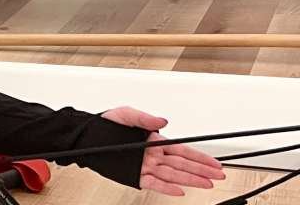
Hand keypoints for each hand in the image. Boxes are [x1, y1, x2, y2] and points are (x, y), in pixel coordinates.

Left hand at [101, 107, 223, 195]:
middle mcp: (151, 155)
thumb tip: (164, 121)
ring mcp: (144, 166)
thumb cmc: (104, 124)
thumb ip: (145, 118)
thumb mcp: (125, 114)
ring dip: (190, 180)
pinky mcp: (134, 176)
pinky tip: (180, 191)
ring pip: (172, 175)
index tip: (214, 162)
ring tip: (207, 184)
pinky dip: (167, 188)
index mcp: (153, 140)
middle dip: (201, 170)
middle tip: (219, 176)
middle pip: (182, 164)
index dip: (199, 157)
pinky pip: (154, 183)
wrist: (85, 137)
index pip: (182, 150)